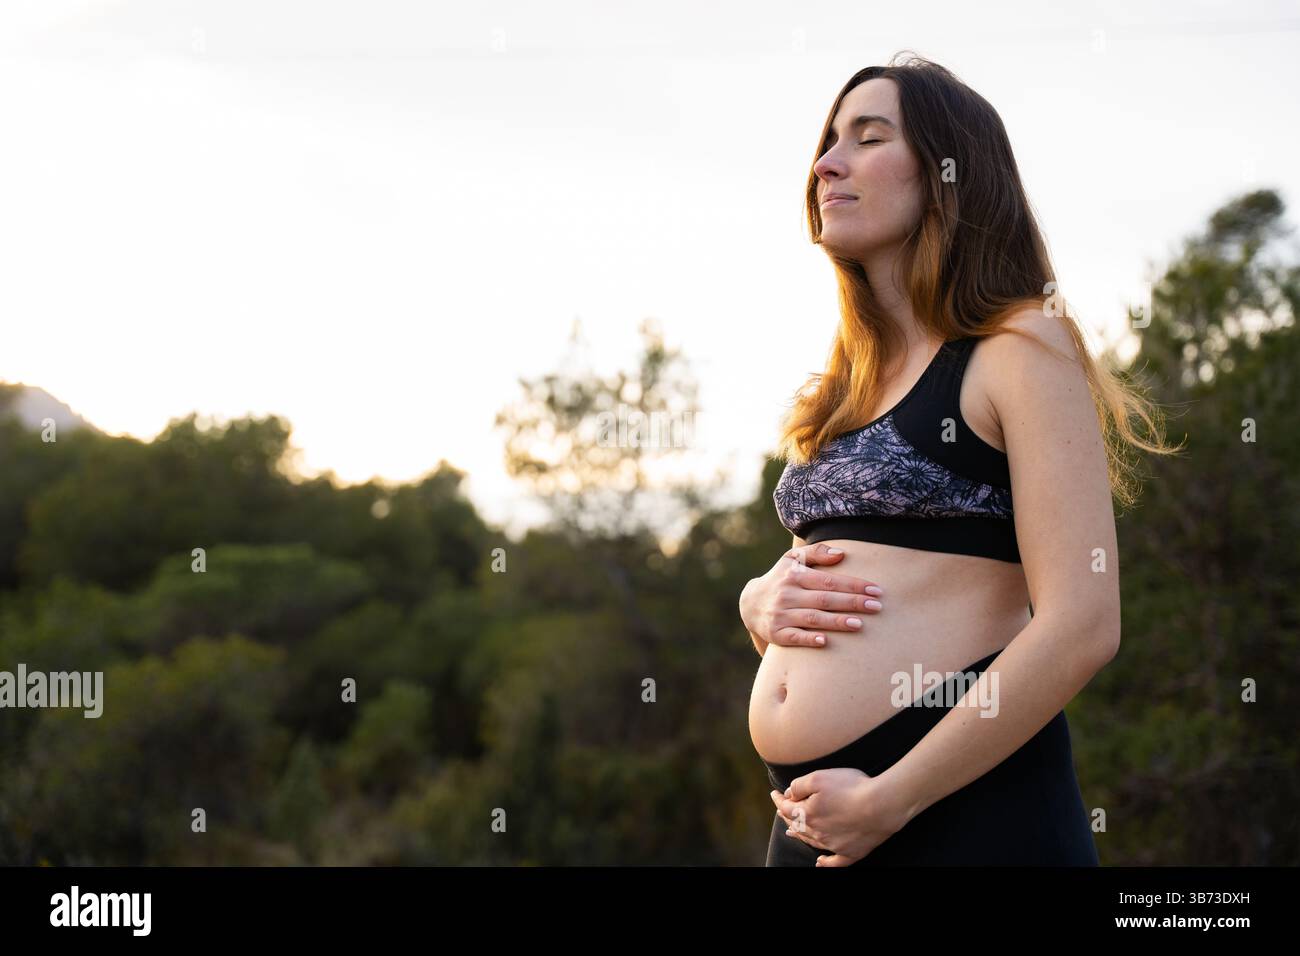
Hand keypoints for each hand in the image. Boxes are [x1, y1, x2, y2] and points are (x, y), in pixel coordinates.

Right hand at [740, 543, 884, 647]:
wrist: (749, 604)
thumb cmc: (781, 579)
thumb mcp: (792, 560)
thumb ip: (817, 552)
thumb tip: (842, 554)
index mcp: (794, 576)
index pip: (829, 581)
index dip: (854, 585)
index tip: (876, 590)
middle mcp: (786, 594)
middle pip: (824, 599)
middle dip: (852, 603)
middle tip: (877, 607)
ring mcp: (780, 615)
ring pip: (813, 618)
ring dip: (836, 622)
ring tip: (860, 624)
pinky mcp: (775, 633)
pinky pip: (794, 637)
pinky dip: (809, 639)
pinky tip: (826, 641)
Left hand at [769, 768, 912, 865]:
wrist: (882, 806)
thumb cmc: (851, 788)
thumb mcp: (819, 777)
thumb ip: (799, 785)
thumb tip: (788, 794)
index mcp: (807, 814)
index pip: (786, 807)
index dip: (779, 800)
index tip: (774, 794)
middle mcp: (817, 832)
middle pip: (797, 826)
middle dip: (787, 817)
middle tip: (781, 810)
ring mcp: (834, 845)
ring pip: (811, 842)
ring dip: (800, 836)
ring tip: (791, 832)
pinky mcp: (851, 853)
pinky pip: (834, 862)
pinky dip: (825, 863)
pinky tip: (820, 863)